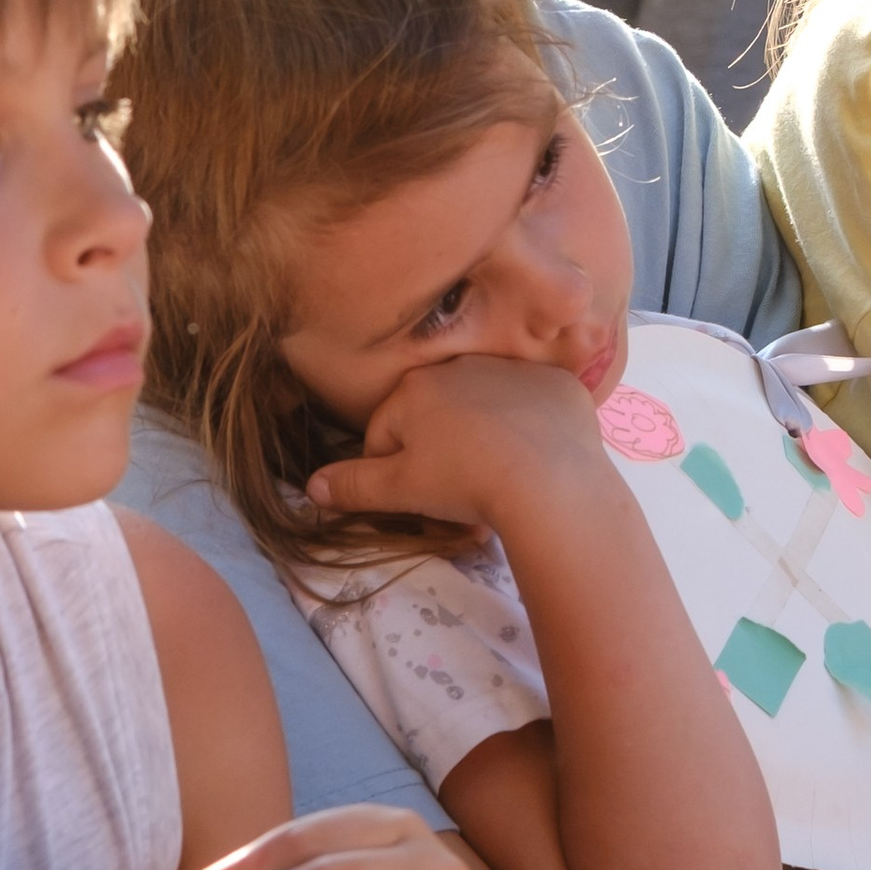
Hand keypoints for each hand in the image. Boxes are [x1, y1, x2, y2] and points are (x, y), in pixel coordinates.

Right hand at [303, 353, 606, 544]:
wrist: (550, 480)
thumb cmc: (464, 482)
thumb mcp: (400, 490)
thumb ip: (353, 485)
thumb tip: (312, 486)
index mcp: (414, 388)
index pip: (385, 434)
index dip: (392, 475)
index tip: (414, 503)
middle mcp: (461, 366)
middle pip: (435, 420)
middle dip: (440, 457)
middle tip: (458, 500)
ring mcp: (513, 371)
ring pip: (485, 412)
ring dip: (484, 443)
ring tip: (499, 486)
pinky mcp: (558, 386)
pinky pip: (534, 410)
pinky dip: (531, 433)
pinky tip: (537, 464)